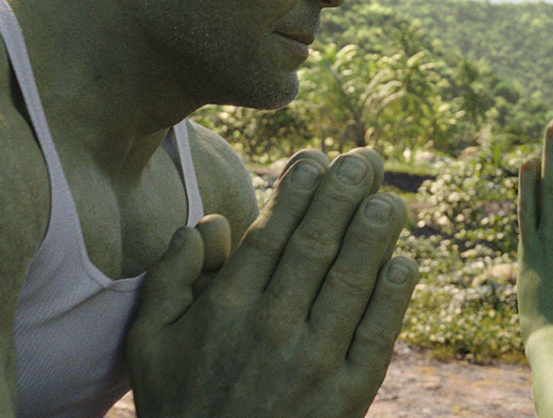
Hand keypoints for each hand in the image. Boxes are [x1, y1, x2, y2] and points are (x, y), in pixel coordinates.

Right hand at [127, 148, 418, 417]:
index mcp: (226, 310)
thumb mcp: (149, 342)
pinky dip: (393, 297)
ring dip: (375, 234)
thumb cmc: (180, 406)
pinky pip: (376, 336)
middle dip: (343, 196)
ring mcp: (313, 363)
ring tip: (390, 197)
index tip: (317, 159)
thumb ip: (170, 276)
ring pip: (350, 283)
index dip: (298, 192)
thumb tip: (206, 222)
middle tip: (366, 158)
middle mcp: (271, 329)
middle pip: (315, 247)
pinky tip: (404, 262)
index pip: (270, 236)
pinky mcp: (347, 396)